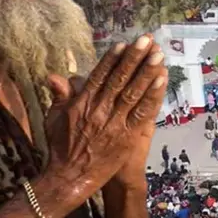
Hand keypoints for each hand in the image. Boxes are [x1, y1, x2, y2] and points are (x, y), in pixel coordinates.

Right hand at [42, 34, 166, 216]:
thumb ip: (60, 96)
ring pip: (133, 92)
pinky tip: (162, 81)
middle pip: (120, 78)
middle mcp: (99, 109)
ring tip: (158, 55)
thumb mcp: (55, 119)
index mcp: (82, 103)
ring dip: (147, 72)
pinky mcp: (126, 135)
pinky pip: (142, 112)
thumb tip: (55, 75)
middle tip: (146, 39)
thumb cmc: (61, 148)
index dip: (113, 59)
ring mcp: (114, 122)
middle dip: (134, 58)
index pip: (100, 75)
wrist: (70, 177)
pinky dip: (153, 96)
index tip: (124, 44)